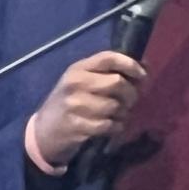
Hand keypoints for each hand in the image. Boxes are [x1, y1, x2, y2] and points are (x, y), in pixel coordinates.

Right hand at [32, 51, 146, 165]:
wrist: (43, 132)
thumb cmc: (69, 102)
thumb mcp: (82, 82)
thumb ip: (108, 73)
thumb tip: (145, 67)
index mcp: (78, 69)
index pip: (108, 57)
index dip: (130, 64)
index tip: (142, 75)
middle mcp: (76, 83)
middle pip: (117, 82)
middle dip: (131, 93)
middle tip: (131, 100)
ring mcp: (76, 105)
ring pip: (116, 106)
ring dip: (124, 112)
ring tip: (120, 114)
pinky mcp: (78, 126)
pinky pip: (110, 125)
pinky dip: (117, 127)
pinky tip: (113, 126)